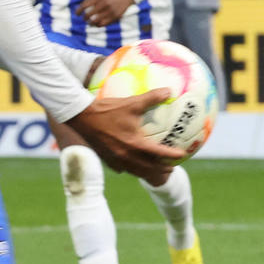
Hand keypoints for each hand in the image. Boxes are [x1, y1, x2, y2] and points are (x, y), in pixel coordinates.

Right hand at [65, 89, 186, 178]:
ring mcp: (115, 159)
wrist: (81, 117)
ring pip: (136, 171)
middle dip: (161, 170)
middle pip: (149, 169)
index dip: (172, 156)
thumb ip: (152, 98)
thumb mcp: (132, 102)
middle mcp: (126, 156)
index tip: (182, 156)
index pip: (159, 154)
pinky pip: (121, 168)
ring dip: (147, 172)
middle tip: (171, 169)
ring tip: (155, 171)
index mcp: (135, 144)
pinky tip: (131, 166)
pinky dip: (130, 168)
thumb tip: (169, 90)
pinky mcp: (106, 159)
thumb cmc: (107, 109)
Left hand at [73, 0, 135, 25]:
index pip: (84, 6)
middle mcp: (103, 4)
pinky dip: (98, 25)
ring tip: (89, 23)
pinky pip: (104, 23)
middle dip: (84, 18)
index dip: (78, 11)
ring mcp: (109, 10)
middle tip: (84, 18)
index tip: (77, 14)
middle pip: (89, 14)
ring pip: (96, 21)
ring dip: (90, 23)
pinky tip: (97, 24)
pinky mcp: (114, 16)